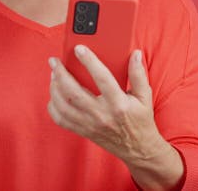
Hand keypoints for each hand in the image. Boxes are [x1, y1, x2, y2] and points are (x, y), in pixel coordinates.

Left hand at [46, 45, 168, 163]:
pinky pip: (61, 120)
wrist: (138, 149)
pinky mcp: (83, 131)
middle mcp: (102, 115)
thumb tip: (136, 54)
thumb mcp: (144, 96)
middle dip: (60, 74)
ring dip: (54, 88)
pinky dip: (53, 106)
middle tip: (54, 61)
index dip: (89, 61)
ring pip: (63, 106)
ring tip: (53, 74)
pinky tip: (54, 94)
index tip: (78, 48)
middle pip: (74, 93)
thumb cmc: (141, 120)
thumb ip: (138, 74)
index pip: (102, 78)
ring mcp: (90, 124)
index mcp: (118, 103)